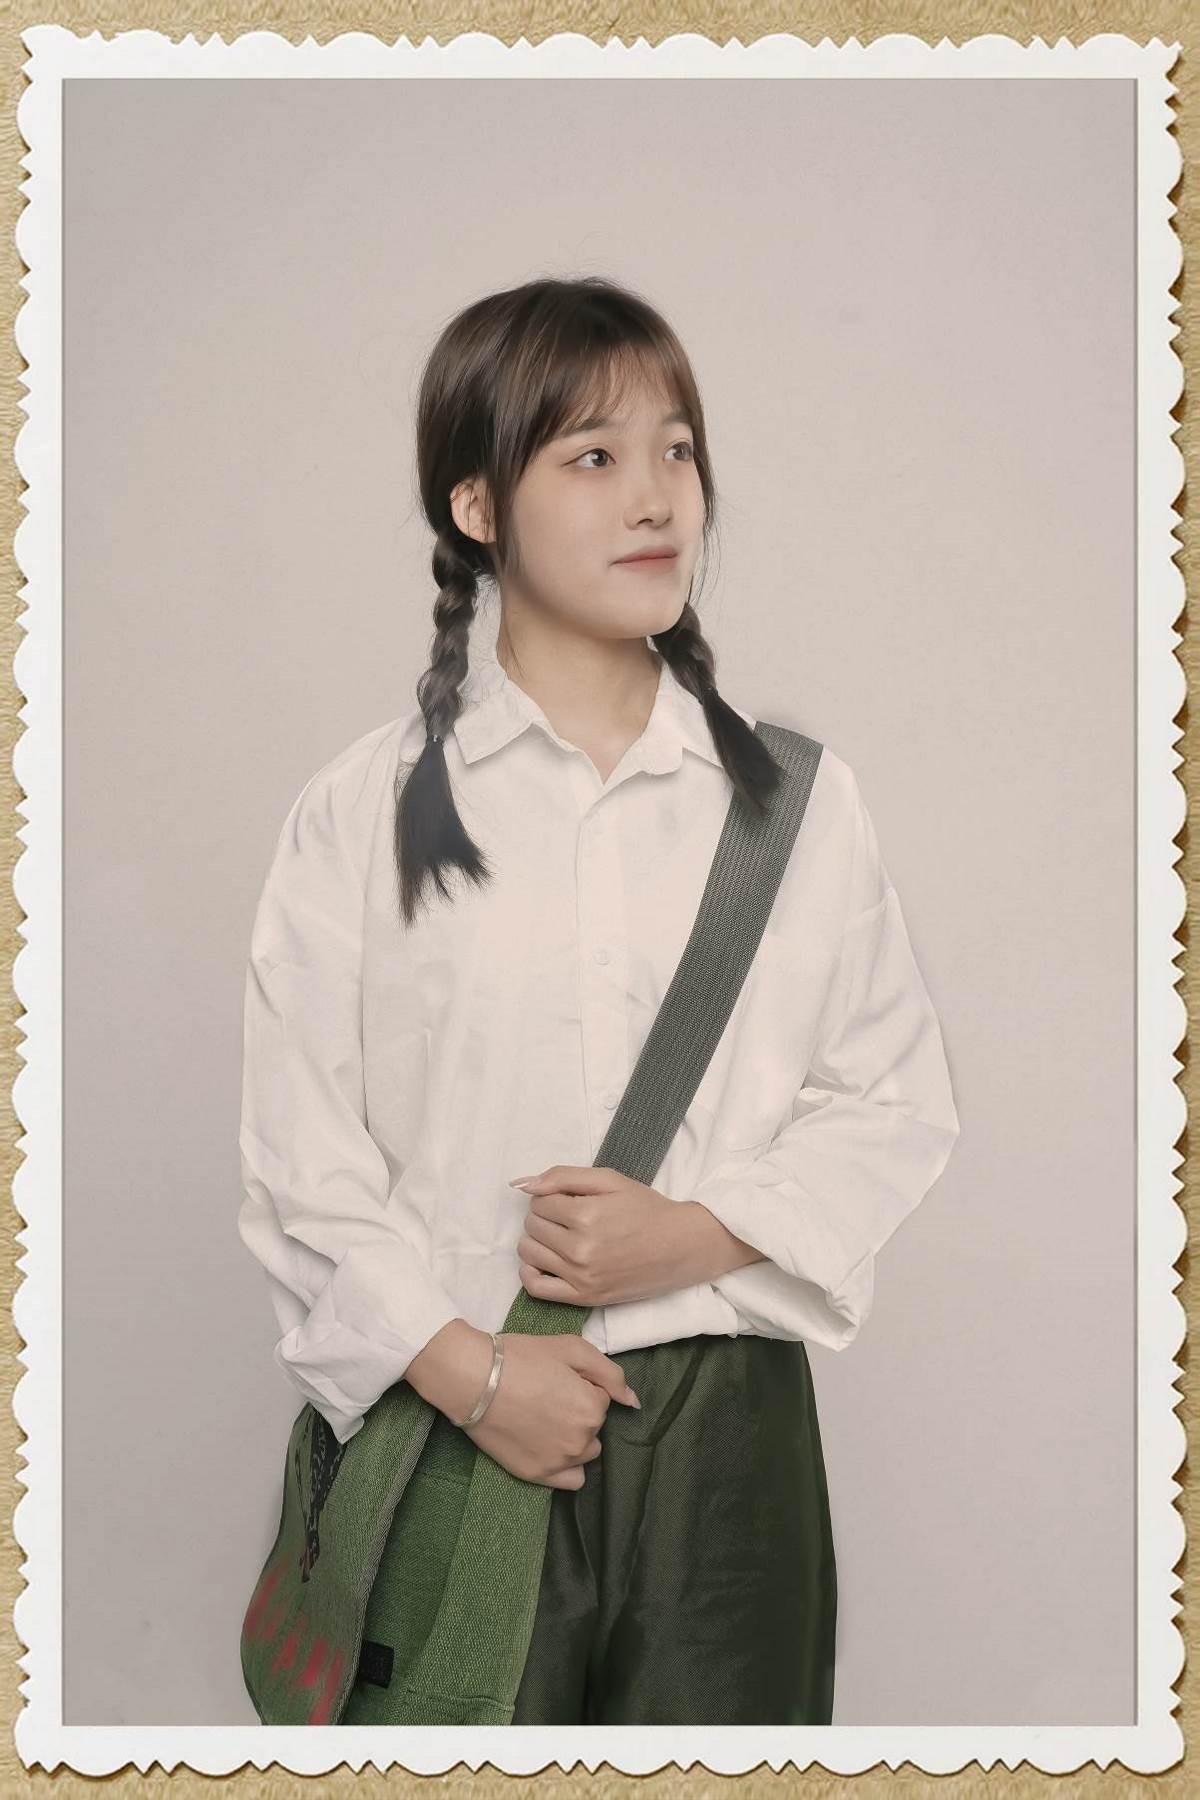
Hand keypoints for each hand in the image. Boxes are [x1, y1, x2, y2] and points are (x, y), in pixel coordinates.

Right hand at [463, 1332, 639, 1489]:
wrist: (473, 1379)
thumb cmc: (521, 1357)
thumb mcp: (572, 1348)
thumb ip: (610, 1375)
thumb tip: (633, 1402)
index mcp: (593, 1408)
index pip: (601, 1398)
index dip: (580, 1384)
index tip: (556, 1377)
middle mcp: (582, 1440)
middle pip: (594, 1426)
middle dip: (579, 1411)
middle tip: (547, 1395)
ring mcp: (560, 1462)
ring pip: (585, 1452)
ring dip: (574, 1438)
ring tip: (544, 1418)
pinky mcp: (537, 1475)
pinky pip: (571, 1481)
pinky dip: (567, 1466)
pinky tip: (550, 1447)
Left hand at [510, 1164, 734, 1306]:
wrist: (680, 1246)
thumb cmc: (646, 1208)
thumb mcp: (609, 1180)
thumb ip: (563, 1176)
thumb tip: (522, 1184)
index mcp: (586, 1216)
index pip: (538, 1203)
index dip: (551, 1197)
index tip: (569, 1199)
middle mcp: (580, 1250)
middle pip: (532, 1226)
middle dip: (544, 1216)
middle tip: (567, 1216)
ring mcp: (581, 1277)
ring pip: (529, 1253)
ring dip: (537, 1240)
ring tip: (559, 1235)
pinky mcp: (585, 1297)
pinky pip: (537, 1289)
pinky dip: (530, 1273)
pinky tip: (543, 1261)